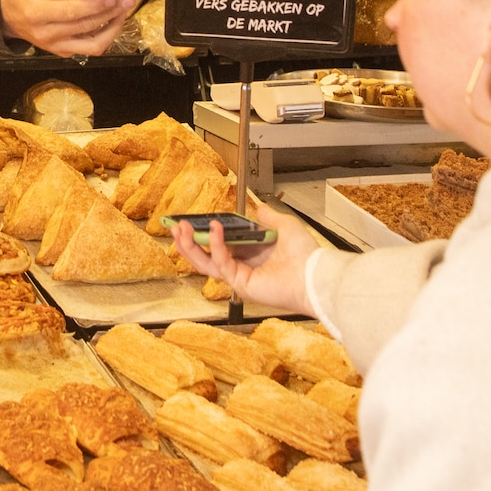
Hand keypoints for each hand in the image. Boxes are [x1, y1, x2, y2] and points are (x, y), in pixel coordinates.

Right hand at [0, 0, 134, 57]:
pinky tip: (111, 20)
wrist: (5, 17)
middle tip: (126, 0)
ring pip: (92, 45)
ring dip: (112, 29)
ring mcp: (56, 46)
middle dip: (110, 13)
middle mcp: (46, 35)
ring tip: (123, 12)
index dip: (94, 6)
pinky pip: (88, 48)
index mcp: (36, 15)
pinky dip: (104, 35)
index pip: (71, 12)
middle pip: (85, 27)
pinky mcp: (63, 51)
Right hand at [170, 200, 320, 315]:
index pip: (218, 244)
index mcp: (248, 254)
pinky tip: (214, 229)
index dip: (203, 232)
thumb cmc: (305, 255)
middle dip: (187, 242)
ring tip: (179, 229)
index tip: (191, 220)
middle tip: (176, 226)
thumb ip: (268, 216)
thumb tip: (259, 207)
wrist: (315, 274)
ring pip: (205, 264)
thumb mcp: (285, 226)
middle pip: (204, 256)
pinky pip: (222, 263)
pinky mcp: (241, 283)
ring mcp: (239, 276)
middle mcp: (241, 266)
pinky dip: (215, 244)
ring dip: (190, 246)